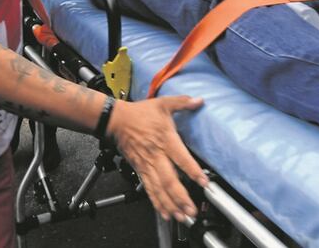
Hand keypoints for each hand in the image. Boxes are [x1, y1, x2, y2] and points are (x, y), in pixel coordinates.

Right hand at [108, 96, 206, 221]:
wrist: (115, 121)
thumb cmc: (139, 113)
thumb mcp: (162, 103)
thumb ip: (182, 103)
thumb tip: (199, 100)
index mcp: (165, 139)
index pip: (181, 158)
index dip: (192, 171)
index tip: (203, 183)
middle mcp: (157, 156)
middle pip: (169, 180)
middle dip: (181, 197)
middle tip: (192, 210)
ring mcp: (147, 165)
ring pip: (159, 189)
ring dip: (171, 204)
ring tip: (182, 217)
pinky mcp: (140, 170)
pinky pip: (150, 189)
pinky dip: (157, 203)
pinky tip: (165, 213)